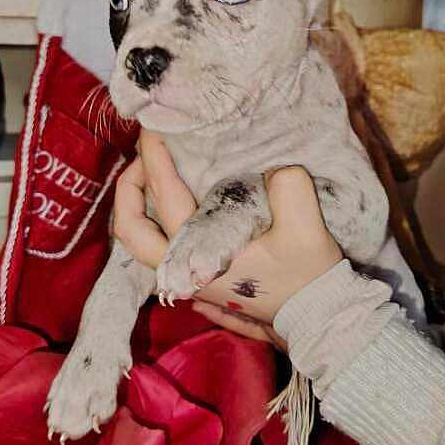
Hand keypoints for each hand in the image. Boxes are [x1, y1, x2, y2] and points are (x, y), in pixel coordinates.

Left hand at [113, 131, 342, 346]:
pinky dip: (158, 223)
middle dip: (129, 189)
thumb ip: (289, 188)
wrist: (316, 315)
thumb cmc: (307, 277)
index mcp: (199, 255)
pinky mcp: (201, 281)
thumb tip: (272, 169)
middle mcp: (184, 271)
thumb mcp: (306, 229)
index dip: (155, 158)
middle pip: (130, 231)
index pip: (164, 197)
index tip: (154, 128)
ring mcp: (189, 280)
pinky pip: (162, 250)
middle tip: (144, 156)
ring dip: (140, 208)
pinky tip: (176, 204)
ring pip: (143, 244)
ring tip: (157, 176)